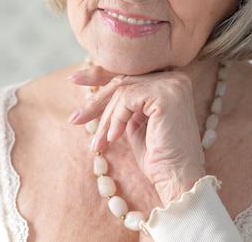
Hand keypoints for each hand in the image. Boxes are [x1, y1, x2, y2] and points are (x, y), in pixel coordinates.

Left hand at [68, 65, 205, 204]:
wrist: (177, 179)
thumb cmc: (158, 157)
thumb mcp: (135, 124)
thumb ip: (124, 104)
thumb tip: (96, 90)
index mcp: (169, 81)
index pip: (129, 73)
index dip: (100, 74)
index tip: (75, 79)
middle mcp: (173, 77)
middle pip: (123, 79)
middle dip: (95, 100)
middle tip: (74, 118)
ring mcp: (171, 84)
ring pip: (122, 90)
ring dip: (106, 118)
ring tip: (99, 143)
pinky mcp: (165, 95)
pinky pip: (127, 99)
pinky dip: (116, 119)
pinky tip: (114, 138)